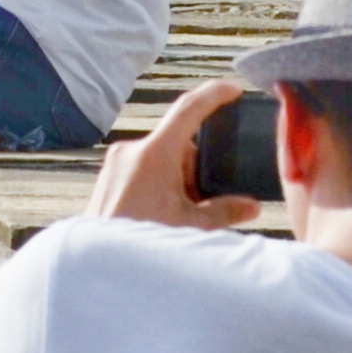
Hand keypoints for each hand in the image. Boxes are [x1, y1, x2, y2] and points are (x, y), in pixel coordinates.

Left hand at [88, 78, 266, 231]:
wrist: (98, 264)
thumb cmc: (140, 241)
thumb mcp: (189, 226)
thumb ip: (224, 212)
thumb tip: (252, 206)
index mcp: (154, 154)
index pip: (189, 109)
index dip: (215, 94)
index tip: (234, 88)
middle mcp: (132, 149)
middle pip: (179, 144)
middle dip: (194, 169)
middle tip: (197, 202)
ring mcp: (117, 161)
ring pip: (161, 157)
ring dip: (176, 178)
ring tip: (174, 212)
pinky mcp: (109, 173)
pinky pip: (142, 167)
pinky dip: (158, 182)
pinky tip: (158, 211)